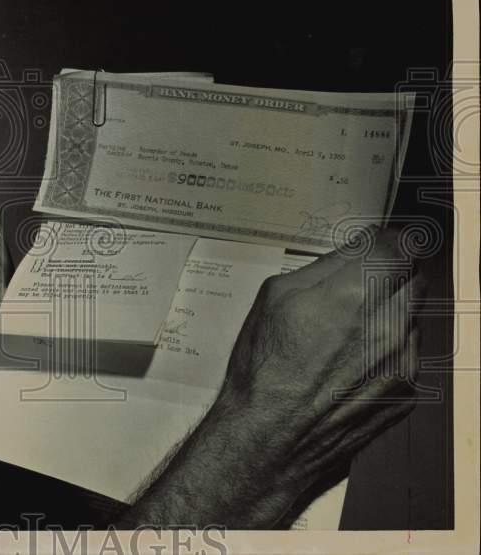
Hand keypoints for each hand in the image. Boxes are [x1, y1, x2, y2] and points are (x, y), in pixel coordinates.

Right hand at [220, 226, 422, 489]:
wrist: (272, 437)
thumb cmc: (265, 368)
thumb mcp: (276, 296)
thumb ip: (324, 266)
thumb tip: (354, 252)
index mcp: (356, 291)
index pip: (399, 244)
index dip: (383, 242)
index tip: (372, 246)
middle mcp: (390, 323)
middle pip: (414, 276)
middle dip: (390, 274)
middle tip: (359, 284)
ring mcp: (404, 360)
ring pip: (414, 315)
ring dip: (391, 312)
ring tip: (348, 330)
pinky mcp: (407, 390)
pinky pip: (409, 352)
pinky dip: (388, 348)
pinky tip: (351, 361)